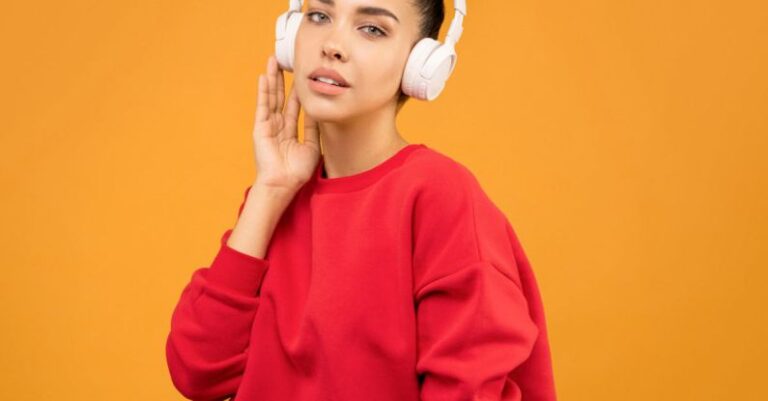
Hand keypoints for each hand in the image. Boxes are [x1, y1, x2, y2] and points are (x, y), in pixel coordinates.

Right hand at [252, 54, 320, 191]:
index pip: (295, 107)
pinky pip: (263, 105)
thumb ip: (314, 129)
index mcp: (290, 132)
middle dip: (284, 80)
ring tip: (273, 61)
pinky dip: (263, 90)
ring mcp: (268, 125)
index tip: (304, 76)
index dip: (299, 91)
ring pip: (272, 97)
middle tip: (287, 62)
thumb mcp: (312, 147)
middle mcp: (278, 126)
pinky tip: (264, 76)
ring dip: (272, 79)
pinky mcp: (260, 127)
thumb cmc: (296, 172)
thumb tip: (318, 112)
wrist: (283, 184)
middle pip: (282, 98)